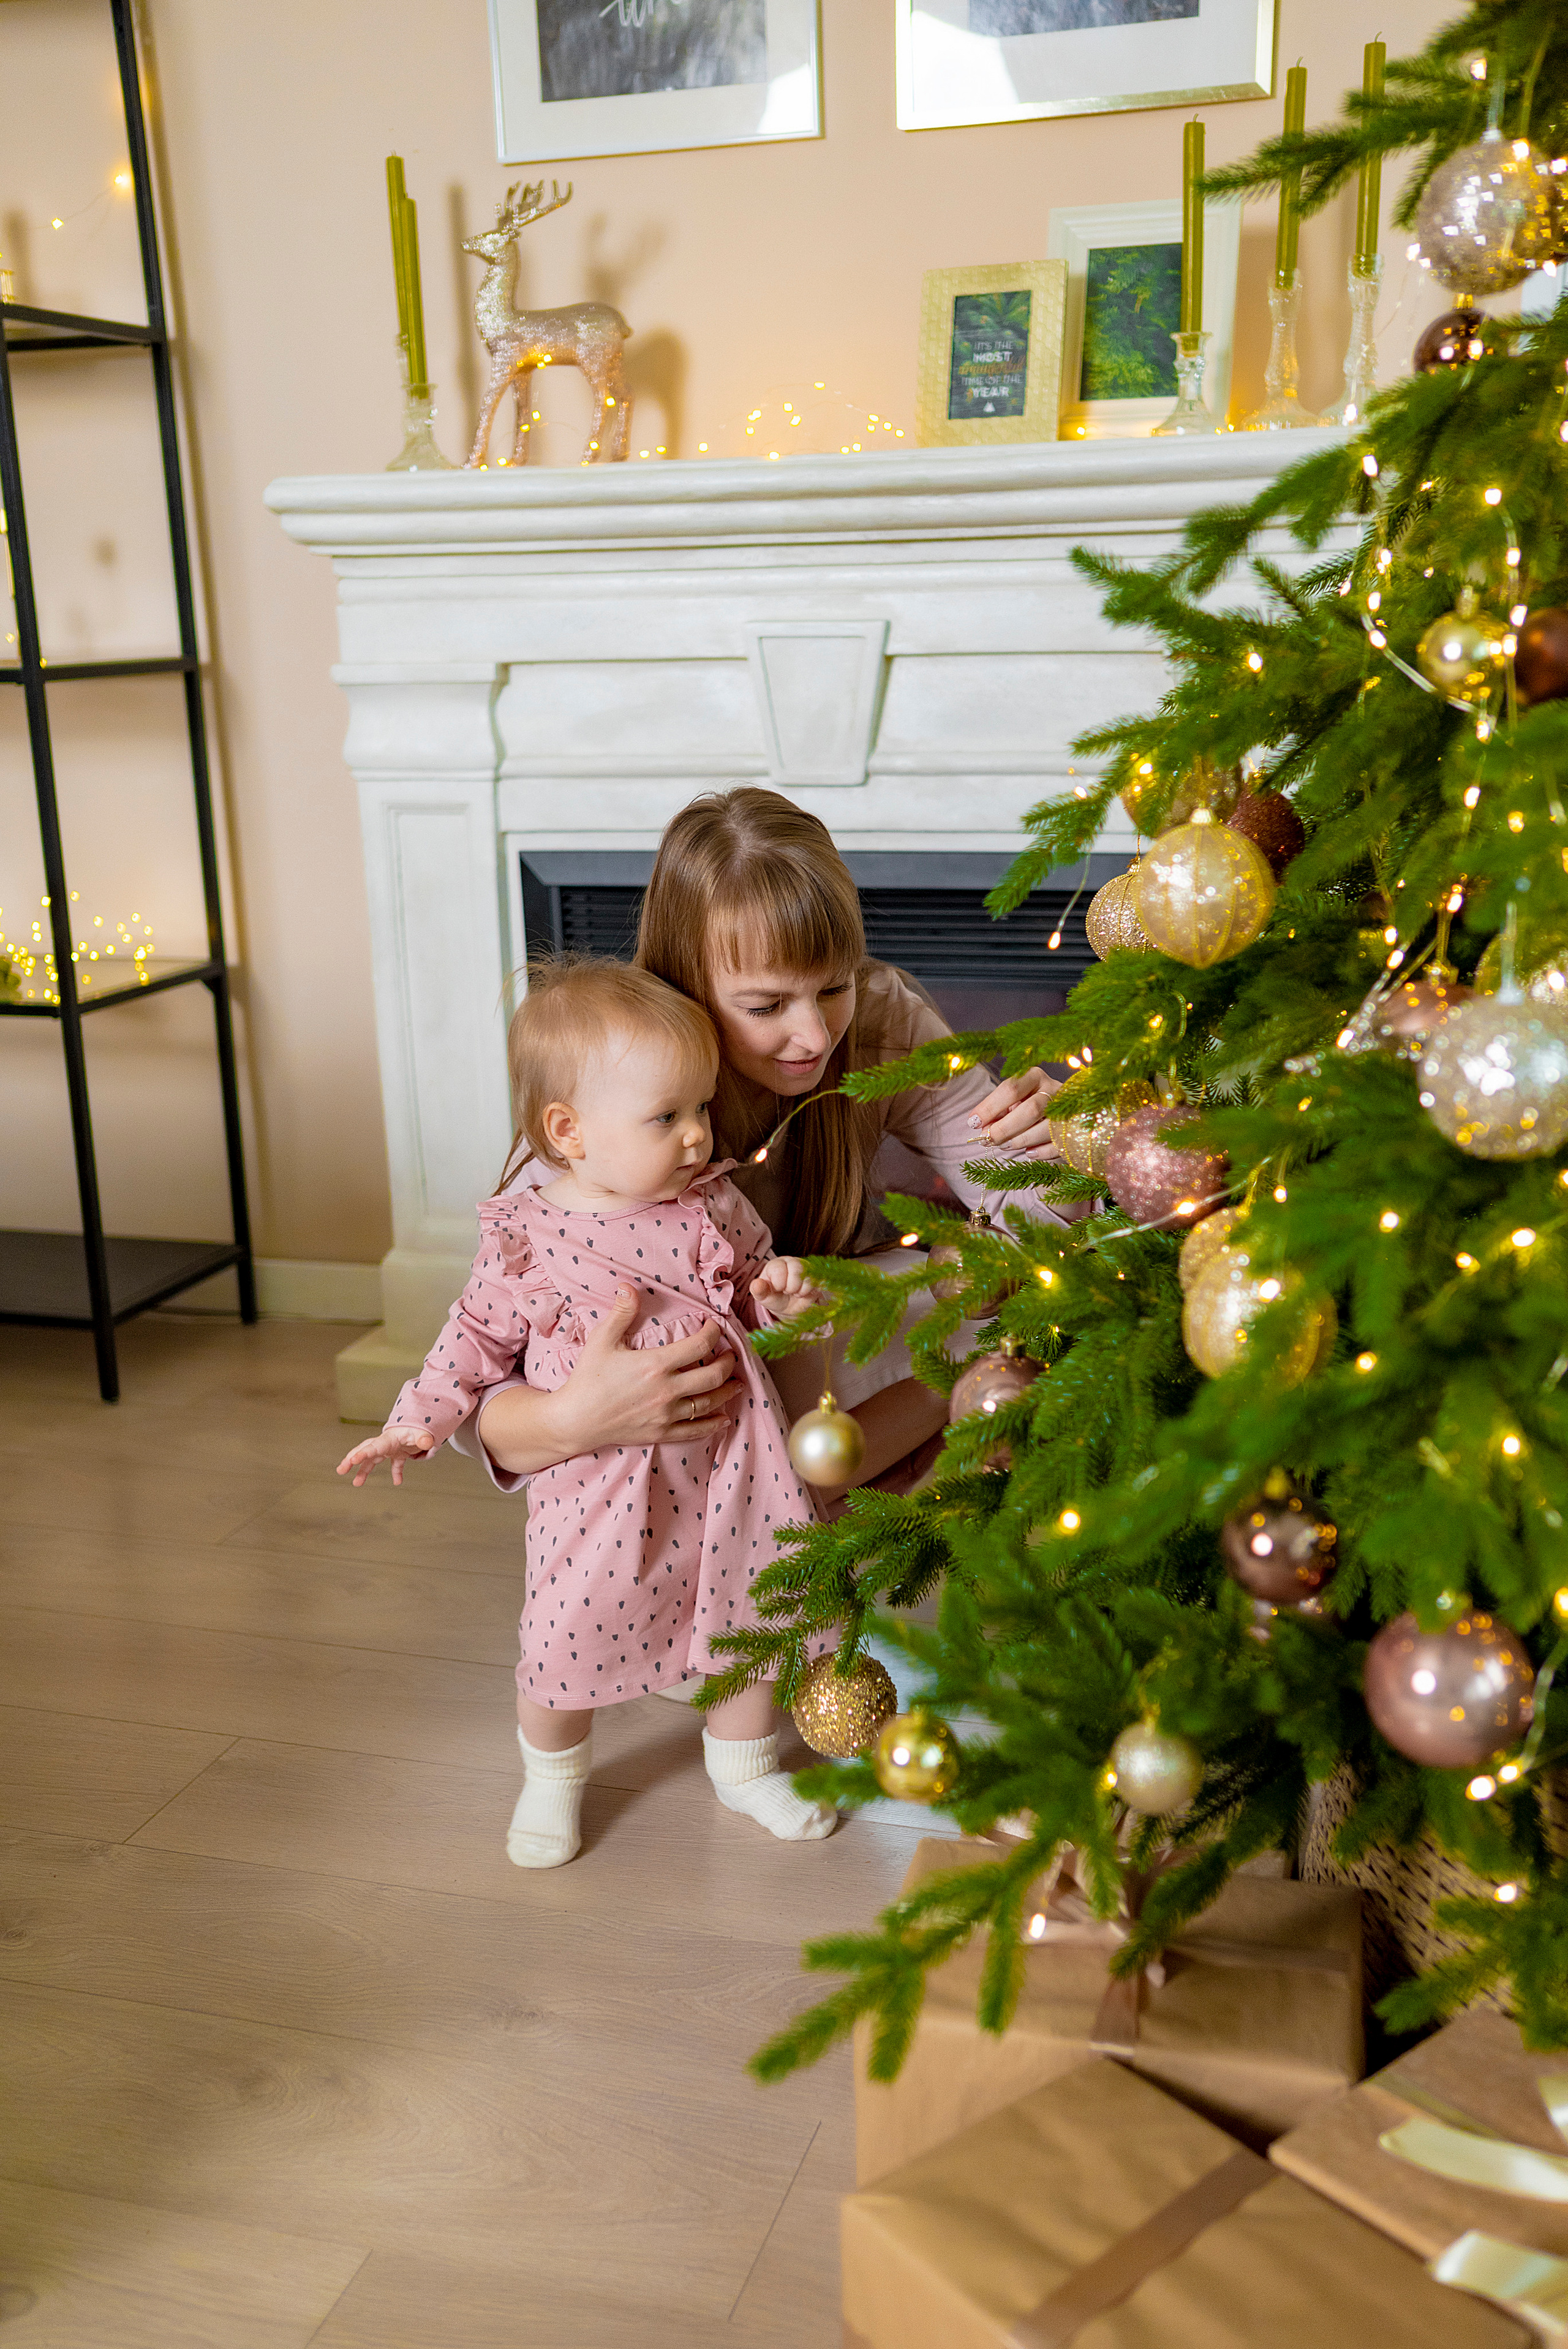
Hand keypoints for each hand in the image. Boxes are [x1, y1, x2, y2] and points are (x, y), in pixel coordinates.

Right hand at [336, 1427, 433, 1486]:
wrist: (425, 1424)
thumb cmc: (421, 1426)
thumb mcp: (422, 1432)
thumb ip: (423, 1438)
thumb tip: (426, 1443)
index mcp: (389, 1438)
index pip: (373, 1446)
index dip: (362, 1454)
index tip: (352, 1460)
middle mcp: (387, 1443)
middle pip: (365, 1450)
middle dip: (352, 1459)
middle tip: (341, 1470)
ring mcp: (392, 1449)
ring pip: (373, 1460)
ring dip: (363, 1471)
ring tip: (356, 1483)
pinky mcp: (399, 1453)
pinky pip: (394, 1465)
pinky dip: (395, 1473)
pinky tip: (398, 1482)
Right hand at [548, 1286, 743, 1452]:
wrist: (574, 1420)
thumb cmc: (587, 1378)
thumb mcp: (601, 1340)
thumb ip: (621, 1312)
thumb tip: (629, 1286)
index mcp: (656, 1365)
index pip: (699, 1346)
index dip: (713, 1333)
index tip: (714, 1326)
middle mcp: (667, 1391)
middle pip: (713, 1376)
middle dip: (727, 1363)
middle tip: (731, 1354)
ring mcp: (666, 1415)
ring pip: (710, 1403)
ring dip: (727, 1391)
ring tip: (737, 1382)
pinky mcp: (661, 1433)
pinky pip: (696, 1430)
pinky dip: (714, 1423)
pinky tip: (724, 1418)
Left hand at [750, 1256, 821, 1319]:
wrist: (789, 1308)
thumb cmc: (775, 1298)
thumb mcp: (764, 1297)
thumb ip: (759, 1290)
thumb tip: (756, 1285)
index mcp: (776, 1264)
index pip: (779, 1268)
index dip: (778, 1283)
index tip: (777, 1289)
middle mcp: (792, 1262)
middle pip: (796, 1269)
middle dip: (790, 1287)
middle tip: (786, 1291)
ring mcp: (806, 1268)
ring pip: (808, 1275)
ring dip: (800, 1290)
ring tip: (794, 1293)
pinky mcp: (816, 1276)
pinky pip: (817, 1281)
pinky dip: (808, 1292)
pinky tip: (802, 1294)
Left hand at [967, 1065, 1064, 1160]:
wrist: (1066, 1110)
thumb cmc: (1027, 1104)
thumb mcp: (1012, 1101)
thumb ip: (997, 1111)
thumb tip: (980, 1127)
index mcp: (1035, 1076)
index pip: (1011, 1088)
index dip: (990, 1106)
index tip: (973, 1122)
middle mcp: (1055, 1090)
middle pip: (1031, 1109)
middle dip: (1005, 1128)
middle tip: (987, 1139)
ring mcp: (1070, 1110)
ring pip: (1045, 1128)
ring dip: (1020, 1141)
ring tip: (1004, 1145)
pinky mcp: (1077, 1131)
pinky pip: (1058, 1146)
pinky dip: (1041, 1152)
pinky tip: (1029, 1153)